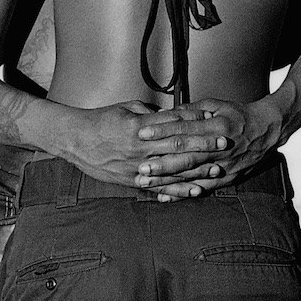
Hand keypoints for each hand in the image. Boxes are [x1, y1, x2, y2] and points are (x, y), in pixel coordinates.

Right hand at [51, 99, 229, 188]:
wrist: (75, 141)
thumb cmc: (101, 120)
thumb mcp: (127, 108)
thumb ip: (151, 112)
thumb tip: (174, 114)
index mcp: (139, 126)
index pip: (173, 122)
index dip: (195, 121)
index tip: (213, 118)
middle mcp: (140, 148)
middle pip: (178, 146)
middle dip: (203, 145)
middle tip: (225, 143)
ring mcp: (137, 167)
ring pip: (172, 170)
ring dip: (197, 170)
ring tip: (218, 170)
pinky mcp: (133, 181)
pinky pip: (159, 188)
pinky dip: (178, 191)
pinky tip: (195, 191)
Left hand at [134, 93, 287, 197]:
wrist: (267, 131)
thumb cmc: (238, 115)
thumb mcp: (216, 105)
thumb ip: (191, 110)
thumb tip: (165, 114)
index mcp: (216, 127)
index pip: (184, 129)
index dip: (162, 132)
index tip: (142, 133)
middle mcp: (219, 148)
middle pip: (186, 157)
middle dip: (161, 163)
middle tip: (140, 167)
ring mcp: (223, 166)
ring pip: (191, 175)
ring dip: (166, 181)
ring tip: (145, 183)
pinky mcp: (225, 178)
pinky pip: (201, 188)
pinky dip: (182, 194)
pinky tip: (164, 197)